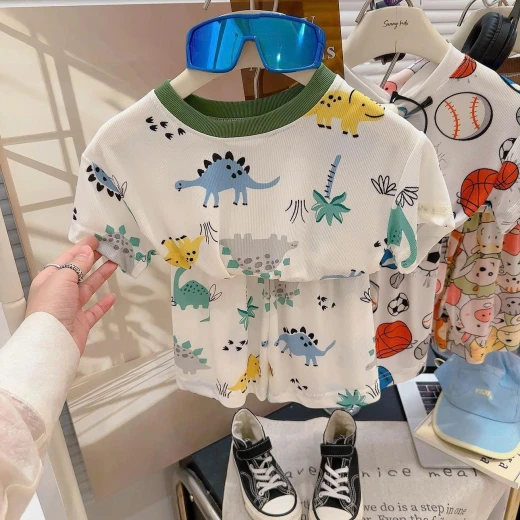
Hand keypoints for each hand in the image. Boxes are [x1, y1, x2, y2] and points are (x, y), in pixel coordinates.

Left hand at [25, 237, 117, 354]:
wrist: (53, 341)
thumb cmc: (51, 308)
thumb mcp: (63, 278)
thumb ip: (77, 264)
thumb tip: (87, 251)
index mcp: (49, 280)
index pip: (66, 259)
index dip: (81, 248)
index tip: (95, 239)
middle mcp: (59, 293)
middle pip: (79, 272)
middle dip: (93, 260)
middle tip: (108, 248)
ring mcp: (70, 308)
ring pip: (88, 288)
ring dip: (101, 275)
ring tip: (114, 263)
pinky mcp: (81, 322)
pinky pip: (95, 310)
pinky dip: (104, 303)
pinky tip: (112, 296)